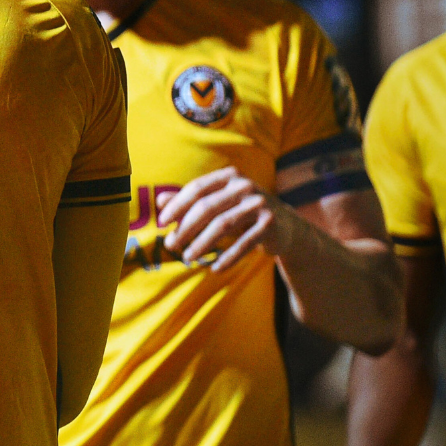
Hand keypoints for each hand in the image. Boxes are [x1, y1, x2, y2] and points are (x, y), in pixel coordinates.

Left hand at [158, 166, 302, 271]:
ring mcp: (259, 204)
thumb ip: (189, 201)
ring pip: (223, 225)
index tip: (162, 222)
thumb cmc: (241, 213)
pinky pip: (244, 243)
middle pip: (207, 207)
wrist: (285, 226)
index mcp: (228, 177)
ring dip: (202, 244)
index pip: (197, 189)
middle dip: (185, 228)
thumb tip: (159, 201)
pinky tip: (215, 268)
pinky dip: (228, 257)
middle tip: (170, 244)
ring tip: (187, 258)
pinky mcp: (270, 224)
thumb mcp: (217, 204)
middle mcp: (244, 186)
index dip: (177, 205)